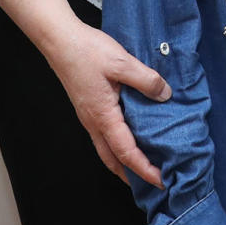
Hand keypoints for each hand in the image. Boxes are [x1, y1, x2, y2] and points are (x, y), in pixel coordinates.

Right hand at [40, 20, 170, 187]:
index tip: (160, 179)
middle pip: (112, 160)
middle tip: (152, 183)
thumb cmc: (87, 51)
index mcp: (103, 115)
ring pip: (106, 150)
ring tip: (141, 168)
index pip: (126, 151)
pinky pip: (103, 137)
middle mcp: (93, 122)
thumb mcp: (122, 62)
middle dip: (132, 175)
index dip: (144, 168)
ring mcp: (88, 117)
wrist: (60, 41)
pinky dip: (116, 147)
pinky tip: (127, 139)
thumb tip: (165, 95)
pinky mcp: (88, 108)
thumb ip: (146, 80)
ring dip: (123, 163)